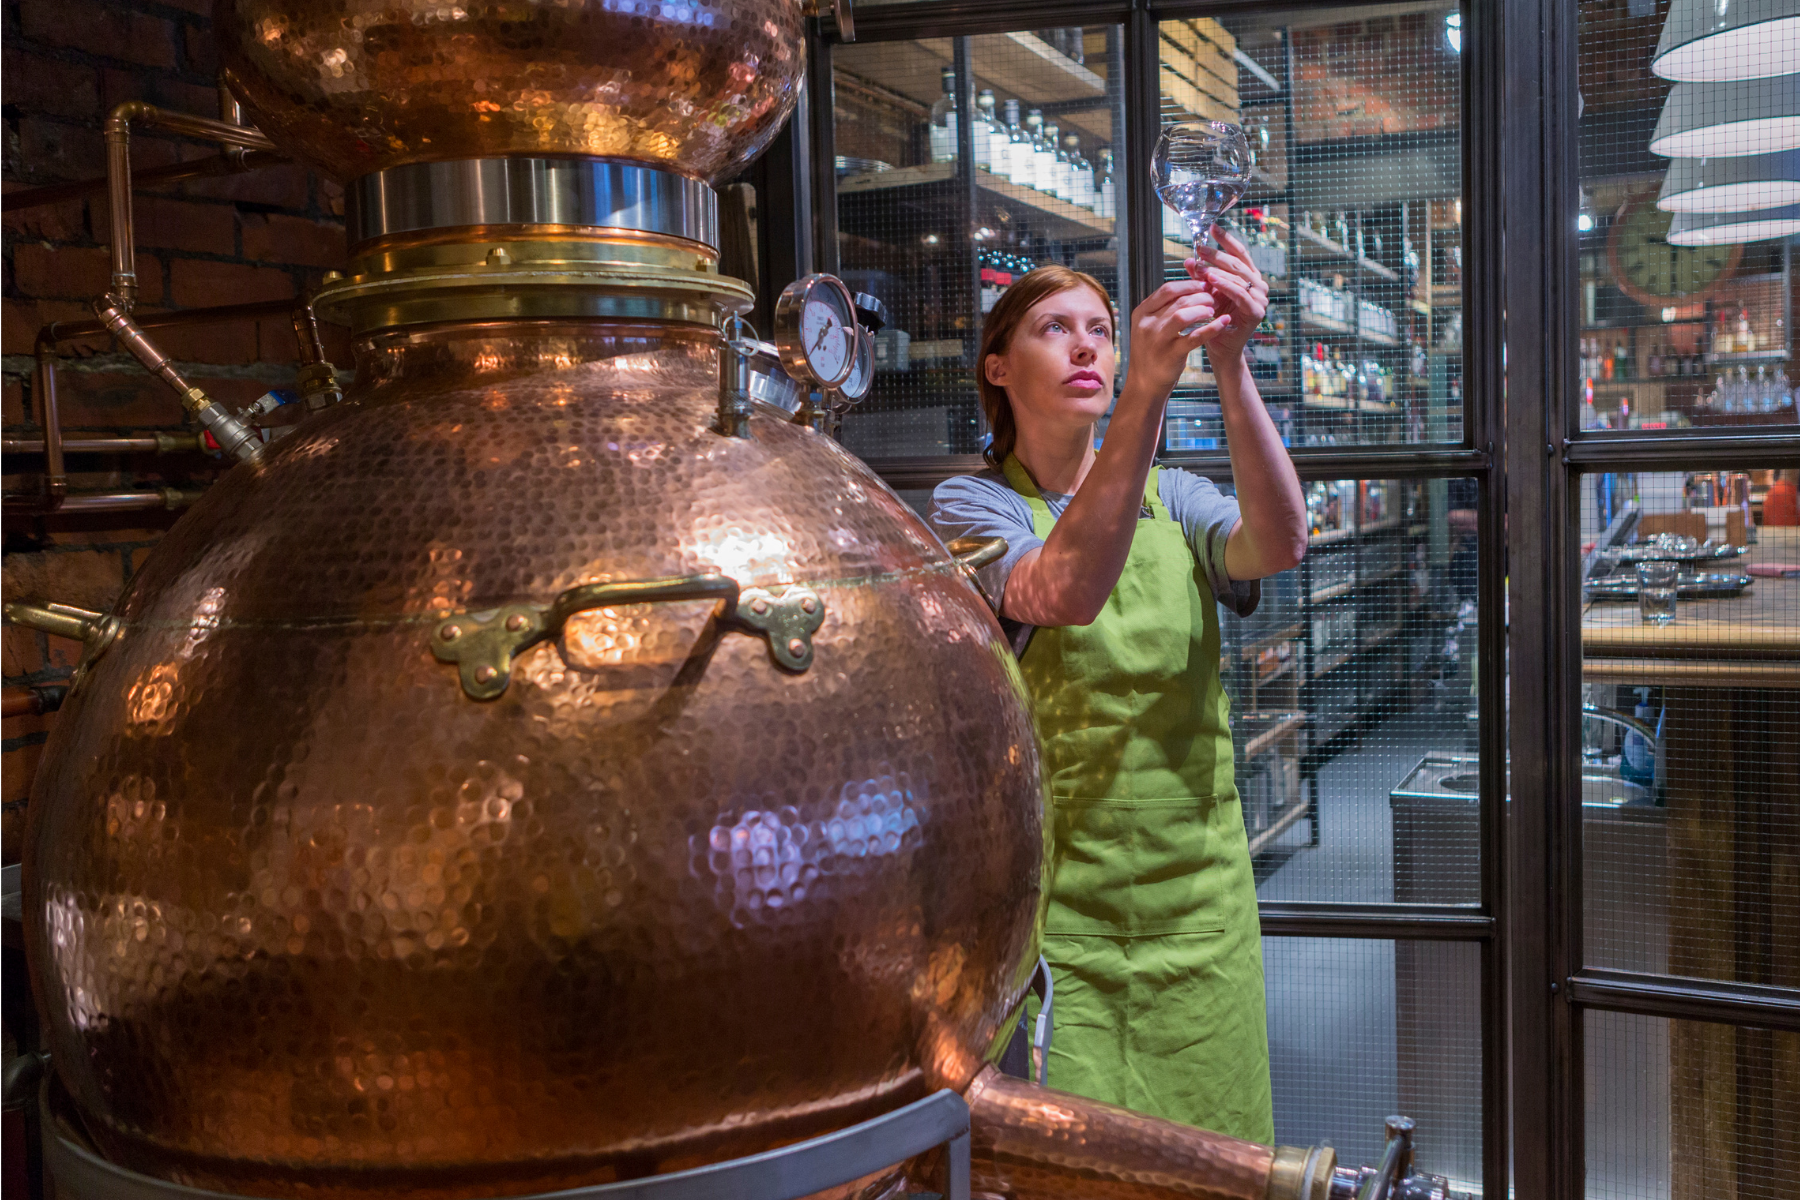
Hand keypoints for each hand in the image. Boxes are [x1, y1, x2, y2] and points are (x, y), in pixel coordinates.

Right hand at [1122, 277, 1226, 399]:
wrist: (1144, 384)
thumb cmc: (1152, 352)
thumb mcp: (1149, 327)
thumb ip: (1163, 309)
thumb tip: (1188, 288)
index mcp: (1141, 313)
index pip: (1168, 290)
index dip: (1189, 284)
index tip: (1204, 284)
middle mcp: (1147, 325)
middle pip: (1178, 300)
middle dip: (1200, 295)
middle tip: (1213, 297)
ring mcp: (1158, 340)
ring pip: (1183, 315)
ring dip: (1203, 309)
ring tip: (1214, 310)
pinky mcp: (1171, 355)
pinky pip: (1195, 337)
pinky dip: (1212, 328)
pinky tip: (1223, 322)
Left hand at [1188, 227, 1268, 365]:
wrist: (1220, 347)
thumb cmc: (1214, 319)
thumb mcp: (1207, 292)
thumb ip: (1200, 277)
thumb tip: (1188, 259)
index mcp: (1249, 277)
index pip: (1239, 253)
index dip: (1226, 240)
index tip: (1212, 227)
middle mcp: (1258, 285)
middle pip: (1237, 263)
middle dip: (1217, 255)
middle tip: (1200, 249)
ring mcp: (1260, 298)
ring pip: (1238, 277)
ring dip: (1218, 270)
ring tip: (1201, 266)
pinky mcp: (1256, 311)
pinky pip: (1240, 294)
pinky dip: (1225, 286)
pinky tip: (1212, 280)